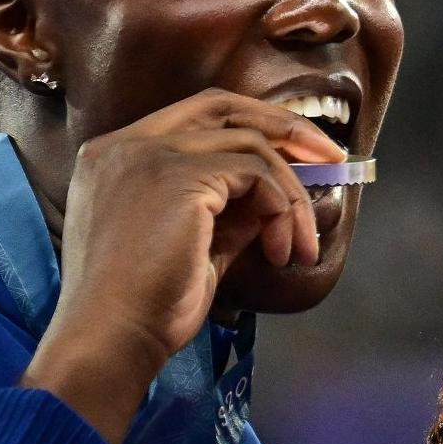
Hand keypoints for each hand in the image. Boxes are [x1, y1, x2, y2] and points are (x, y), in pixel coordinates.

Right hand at [22, 90, 344, 443]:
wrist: (110, 336)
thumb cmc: (145, 306)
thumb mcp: (192, 246)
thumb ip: (227, 212)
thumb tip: (274, 199)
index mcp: (116, 157)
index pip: (196, 117)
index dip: (253, 127)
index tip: (300, 153)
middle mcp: (127, 144)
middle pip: (223, 106)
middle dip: (286, 126)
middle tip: (332, 158)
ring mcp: (149, 155)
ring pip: (251, 146)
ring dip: (290, 197)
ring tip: (299, 246)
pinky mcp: (178, 177)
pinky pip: (257, 175)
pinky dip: (281, 210)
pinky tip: (279, 252)